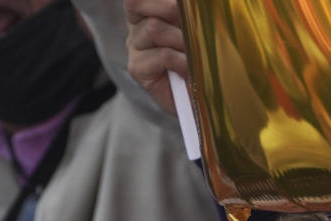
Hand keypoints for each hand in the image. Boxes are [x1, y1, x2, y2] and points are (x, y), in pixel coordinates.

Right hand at [125, 0, 186, 114]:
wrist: (191, 100)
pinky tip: (189, 69)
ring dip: (181, 38)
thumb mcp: (192, 31)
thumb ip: (187, 15)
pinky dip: (181, 60)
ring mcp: (134, 47)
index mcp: (145, 11)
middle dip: (170, 8)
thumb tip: (196, 7)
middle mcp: (136, 26)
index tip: (178, 4)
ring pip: (153, 28)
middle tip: (193, 22)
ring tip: (194, 52)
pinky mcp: (137, 68)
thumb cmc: (196, 62)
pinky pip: (162, 55)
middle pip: (137, 3)